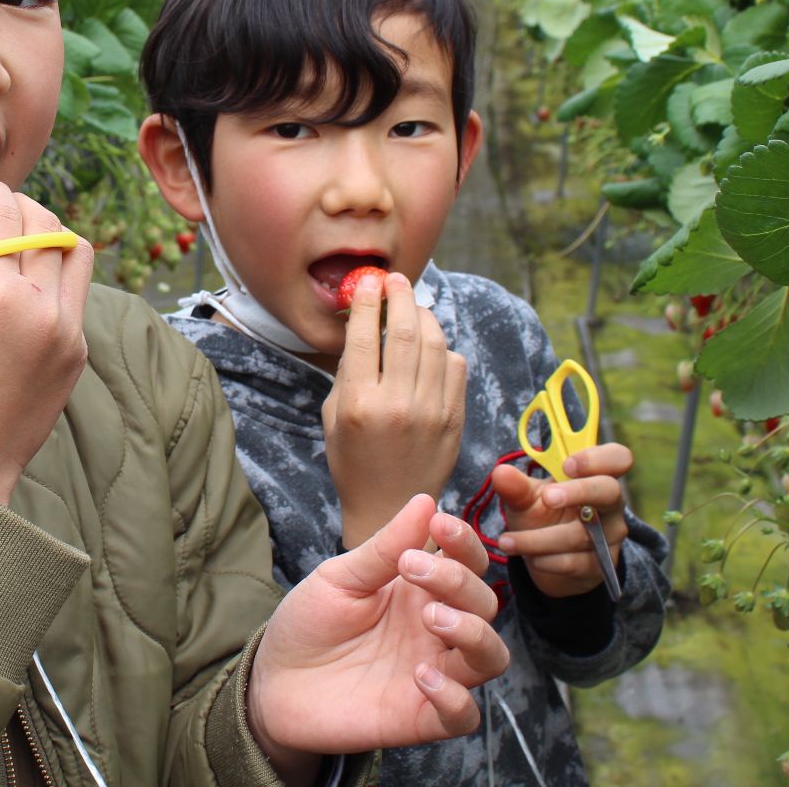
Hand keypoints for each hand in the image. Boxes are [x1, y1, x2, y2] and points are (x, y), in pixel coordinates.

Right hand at [0, 180, 95, 501]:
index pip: (1, 211)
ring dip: (47, 235)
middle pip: (43, 222)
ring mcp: (67, 331)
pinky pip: (75, 292)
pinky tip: (24, 290)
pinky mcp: (78, 351)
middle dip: (16, 207)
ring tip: (17, 244)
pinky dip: (53, 277)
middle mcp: (40, 307)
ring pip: (75, 250)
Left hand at [248, 495, 509, 778]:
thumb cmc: (310, 623)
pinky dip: (455, 696)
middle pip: (485, 603)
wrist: (274, 681)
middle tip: (412, 569)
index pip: (468, 563)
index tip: (438, 525)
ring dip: (474, 633)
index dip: (465, 542)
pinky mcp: (421, 717)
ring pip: (491, 656)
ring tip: (431, 618)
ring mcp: (434, 672)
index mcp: (421, 591)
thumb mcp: (340, 578)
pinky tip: (421, 675)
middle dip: (460, 581)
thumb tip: (426, 500)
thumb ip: (384, 548)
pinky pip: (465, 714)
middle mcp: (436, 630)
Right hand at [325, 272, 466, 547]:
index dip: (368, 301)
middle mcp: (398, 405)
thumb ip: (347, 372)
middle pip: (406, 331)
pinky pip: (455, 366)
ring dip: (424, 316)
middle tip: (394, 279)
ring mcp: (432, 412)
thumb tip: (364, 326)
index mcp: (360, 404)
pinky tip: (431, 347)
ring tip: (413, 306)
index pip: (366, 336)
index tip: (367, 281)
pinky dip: (443, 348)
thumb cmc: (353, 461)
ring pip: (436, 343)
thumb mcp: (333, 417)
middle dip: (400, 296)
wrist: (391, 509)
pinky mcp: (455, 419)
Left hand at [490, 442, 632, 598]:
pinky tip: (528, 558)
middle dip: (579, 492)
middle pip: (611, 491)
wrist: (546, 558)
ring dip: (539, 539)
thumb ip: (516, 486)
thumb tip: (501, 473)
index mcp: (596, 475)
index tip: (566, 465)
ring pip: (584, 535)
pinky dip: (547, 561)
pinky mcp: (600, 565)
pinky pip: (576, 563)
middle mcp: (610, 504)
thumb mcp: (526, 498)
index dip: (597, 458)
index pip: (617, 457)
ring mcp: (609, 536)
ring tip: (506, 541)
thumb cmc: (542, 515)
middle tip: (547, 498)